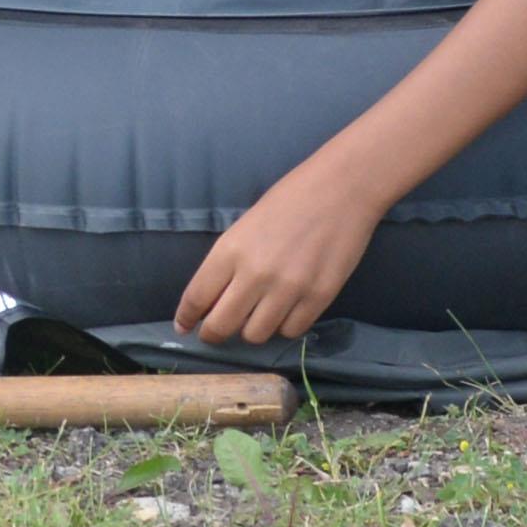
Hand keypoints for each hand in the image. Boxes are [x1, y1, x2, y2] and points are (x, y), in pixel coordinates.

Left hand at [174, 163, 383, 348]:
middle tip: (217, 331)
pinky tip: (286, 310)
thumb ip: (227, 264)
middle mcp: (255, 274)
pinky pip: (291, 331)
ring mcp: (289, 289)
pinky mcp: (319, 298)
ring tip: (258, 314)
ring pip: (256, 336)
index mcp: (230, 251)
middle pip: (221, 326)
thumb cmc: (288, 201)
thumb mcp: (244, 227)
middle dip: (213, 334)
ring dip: (252, 329)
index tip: (185, 326)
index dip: (186, 318)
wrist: (341, 190)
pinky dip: (284, 326)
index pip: (196, 298)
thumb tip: (211, 301)